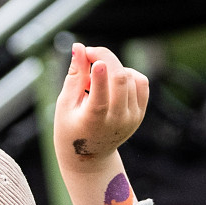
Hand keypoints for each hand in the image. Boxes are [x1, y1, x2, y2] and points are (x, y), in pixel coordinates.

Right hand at [53, 42, 148, 204]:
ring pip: (130, 77)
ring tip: (96, 78)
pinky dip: (128, 74)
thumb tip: (79, 47)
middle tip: (89, 53)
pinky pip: (140, 82)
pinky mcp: (140, 113)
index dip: (99, 77)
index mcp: (94, 122)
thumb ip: (74, 75)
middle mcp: (117, 120)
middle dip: (105, 58)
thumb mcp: (65, 104)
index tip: (94, 60)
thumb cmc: (71, 127)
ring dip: (112, 68)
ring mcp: (132, 117)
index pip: (101, 98)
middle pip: (120, 80)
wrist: (89, 157)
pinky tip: (112, 81)